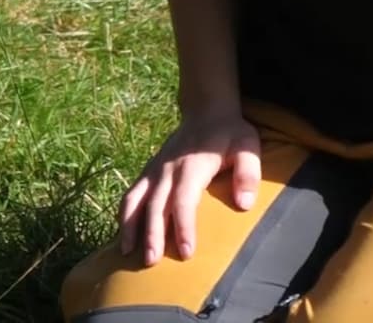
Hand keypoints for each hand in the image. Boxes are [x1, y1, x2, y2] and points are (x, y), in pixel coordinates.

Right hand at [117, 107, 261, 266]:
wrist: (207, 109)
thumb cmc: (231, 133)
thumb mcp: (248, 147)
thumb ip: (248, 173)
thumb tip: (244, 204)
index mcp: (192, 165)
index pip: (185, 200)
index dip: (184, 226)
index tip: (187, 252)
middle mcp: (168, 168)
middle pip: (155, 204)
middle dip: (152, 234)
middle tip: (151, 262)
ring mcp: (155, 169)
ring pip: (135, 199)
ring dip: (130, 226)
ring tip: (126, 252)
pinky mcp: (149, 170)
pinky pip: (131, 193)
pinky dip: (124, 214)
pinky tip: (124, 235)